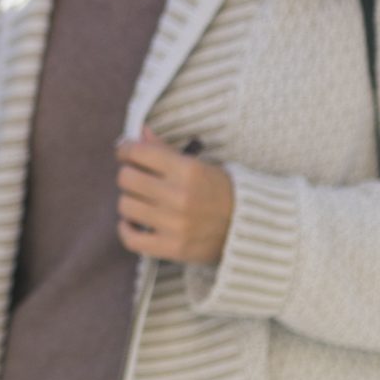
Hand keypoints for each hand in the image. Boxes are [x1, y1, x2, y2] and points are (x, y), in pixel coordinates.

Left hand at [116, 130, 234, 265]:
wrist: (254, 228)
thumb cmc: (221, 191)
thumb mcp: (199, 165)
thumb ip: (166, 150)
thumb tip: (140, 131)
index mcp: (187, 170)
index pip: (137, 152)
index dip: (125, 150)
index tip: (126, 153)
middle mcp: (180, 196)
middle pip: (126, 178)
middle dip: (128, 175)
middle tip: (138, 179)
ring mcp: (175, 224)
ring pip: (125, 205)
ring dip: (130, 202)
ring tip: (142, 202)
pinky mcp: (173, 248)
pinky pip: (131, 239)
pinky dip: (126, 230)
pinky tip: (134, 223)